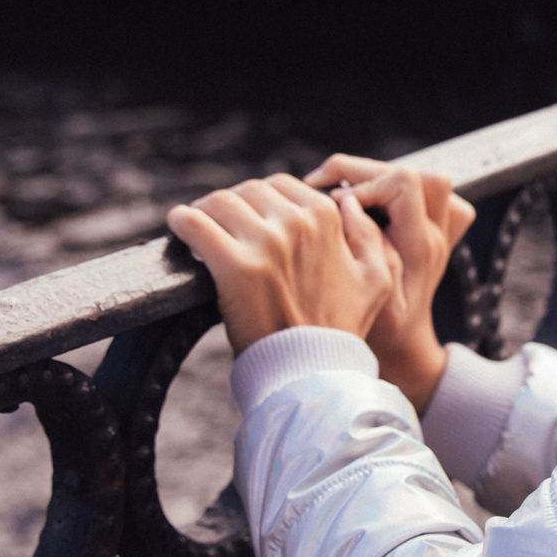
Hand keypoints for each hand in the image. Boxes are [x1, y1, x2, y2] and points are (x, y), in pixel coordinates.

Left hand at [166, 174, 401, 356]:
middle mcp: (296, 223)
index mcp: (326, 217)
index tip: (248, 221)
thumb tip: (349, 200)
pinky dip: (182, 221)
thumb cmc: (341, 328)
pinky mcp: (234, 266)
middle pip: (247, 191)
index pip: (280, 185)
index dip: (260, 202)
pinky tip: (180, 228)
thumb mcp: (376, 279)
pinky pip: (194, 223)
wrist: (312, 371)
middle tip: (222, 228)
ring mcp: (265, 242)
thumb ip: (368, 234)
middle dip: (233, 206)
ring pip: (219, 202)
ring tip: (198, 228)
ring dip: (205, 212)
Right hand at [304, 154, 476, 412]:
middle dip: (367, 173)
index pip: (404, 184)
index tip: (334, 204)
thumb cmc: (378, 333)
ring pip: (424, 181)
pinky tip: (365, 208)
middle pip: (416, 173)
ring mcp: (438, 235)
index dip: (365, 185)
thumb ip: (358, 243)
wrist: (404, 356)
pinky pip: (424, 197)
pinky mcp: (432, 236)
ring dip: (381, 179)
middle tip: (329, 190)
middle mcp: (435, 236)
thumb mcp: (364, 293)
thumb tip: (344, 201)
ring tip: (344, 194)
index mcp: (419, 247)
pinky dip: (393, 194)